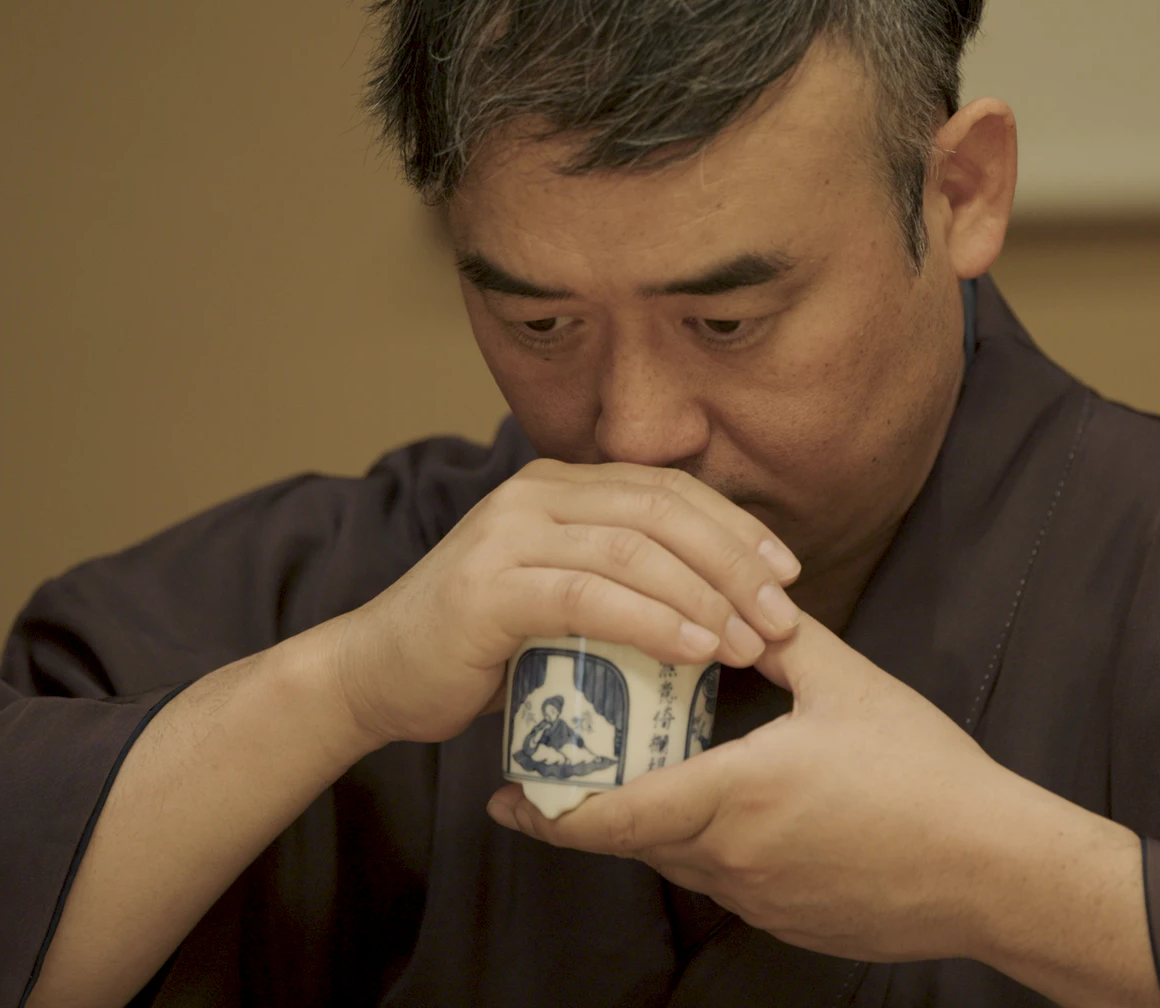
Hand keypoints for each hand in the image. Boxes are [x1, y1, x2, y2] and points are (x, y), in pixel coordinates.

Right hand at [330, 459, 802, 745]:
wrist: (373, 674)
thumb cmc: (477, 646)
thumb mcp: (558, 596)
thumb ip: (618, 579)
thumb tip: (716, 600)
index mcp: (558, 485)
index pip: (668, 489)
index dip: (736, 527)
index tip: (787, 574)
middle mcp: (535, 493)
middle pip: (663, 510)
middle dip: (736, 562)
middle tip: (783, 616)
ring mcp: (509, 534)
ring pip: (635, 549)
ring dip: (707, 597)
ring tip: (752, 642)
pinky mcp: (490, 586)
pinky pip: (592, 594)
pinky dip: (655, 621)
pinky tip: (697, 649)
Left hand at [484, 615, 1023, 962]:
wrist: (991, 869)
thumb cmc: (924, 774)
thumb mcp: (849, 686)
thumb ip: (781, 639)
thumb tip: (739, 601)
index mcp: (732, 796)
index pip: (612, 815)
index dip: (548, 810)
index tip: (502, 794)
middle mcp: (730, 858)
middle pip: (635, 839)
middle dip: (596, 808)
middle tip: (570, 767)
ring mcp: (758, 898)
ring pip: (680, 860)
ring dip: (657, 824)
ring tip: (648, 776)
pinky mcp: (788, 919)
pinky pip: (727, 880)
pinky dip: (710, 847)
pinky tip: (737, 811)